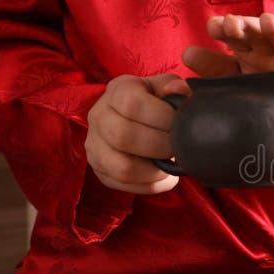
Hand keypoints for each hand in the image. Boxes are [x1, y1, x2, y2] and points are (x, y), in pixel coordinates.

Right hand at [85, 74, 189, 193]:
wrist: (140, 120)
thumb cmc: (158, 103)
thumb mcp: (167, 90)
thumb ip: (175, 88)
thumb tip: (179, 90)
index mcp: (117, 90)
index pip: (132, 103)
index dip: (161, 117)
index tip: (179, 124)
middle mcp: (98, 115)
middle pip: (123, 136)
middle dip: (160, 146)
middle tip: (177, 147)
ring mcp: (94, 144)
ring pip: (122, 167)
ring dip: (155, 171)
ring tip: (171, 164)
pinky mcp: (99, 169)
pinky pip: (123, 184)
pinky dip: (150, 185)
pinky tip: (163, 176)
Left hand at [181, 13, 273, 120]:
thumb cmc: (263, 90)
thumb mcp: (236, 80)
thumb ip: (213, 70)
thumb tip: (185, 54)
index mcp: (248, 49)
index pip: (235, 35)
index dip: (224, 29)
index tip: (213, 27)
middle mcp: (269, 50)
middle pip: (257, 33)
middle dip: (246, 26)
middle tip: (232, 24)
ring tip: (267, 22)